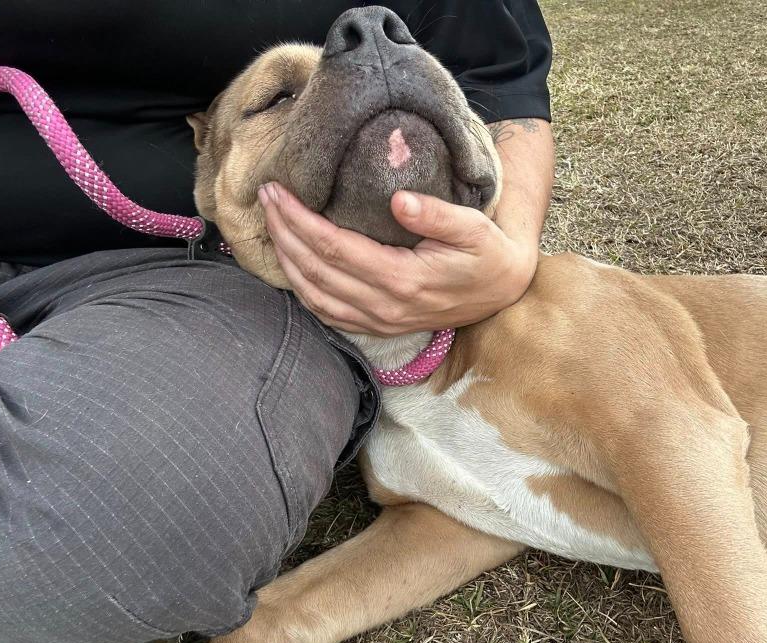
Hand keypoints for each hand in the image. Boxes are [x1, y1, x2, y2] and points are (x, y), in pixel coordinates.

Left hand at [257, 182, 537, 335]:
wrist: (501, 291)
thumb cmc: (486, 253)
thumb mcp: (473, 227)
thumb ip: (438, 215)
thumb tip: (399, 201)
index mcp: (403, 279)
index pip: (333, 247)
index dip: (298, 219)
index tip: (277, 191)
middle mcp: (384, 306)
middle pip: (314, 270)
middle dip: (283, 233)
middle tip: (265, 199)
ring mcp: (379, 321)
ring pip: (314, 295)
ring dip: (286, 261)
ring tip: (271, 227)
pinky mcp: (378, 327)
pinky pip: (327, 314)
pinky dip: (302, 290)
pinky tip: (290, 266)